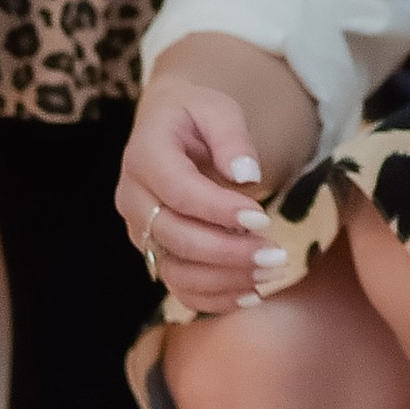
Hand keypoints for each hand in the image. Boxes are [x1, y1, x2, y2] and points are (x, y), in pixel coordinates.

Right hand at [118, 77, 291, 314]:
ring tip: (270, 275)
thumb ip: (231, 136)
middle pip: (176, 237)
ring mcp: (140, 230)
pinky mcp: (154, 251)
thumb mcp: (217, 109)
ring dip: (224, 280)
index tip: (262, 218)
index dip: (219, 210)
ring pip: (175, 270)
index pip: (178, 191)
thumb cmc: (195, 115)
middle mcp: (133, 198)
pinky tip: (250, 295)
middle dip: (228, 251)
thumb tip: (247, 175)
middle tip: (276, 255)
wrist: (168, 127)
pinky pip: (177, 286)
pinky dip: (212, 299)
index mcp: (145, 155)